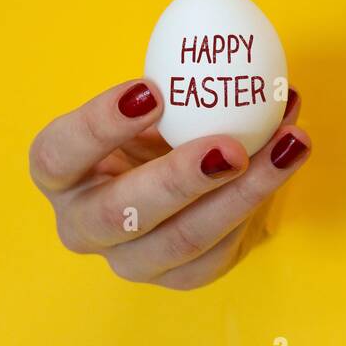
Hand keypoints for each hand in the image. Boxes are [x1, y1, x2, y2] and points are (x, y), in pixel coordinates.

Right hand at [29, 80, 310, 289]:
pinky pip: (220, 249)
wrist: (184, 181)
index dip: (99, 125)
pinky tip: (287, 160)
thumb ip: (184, 85)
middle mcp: (84, 225)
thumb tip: (249, 67)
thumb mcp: (156, 103)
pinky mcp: (179, 277)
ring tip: (286, 146)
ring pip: (182, 239)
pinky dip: (260, 200)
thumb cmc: (159, 127)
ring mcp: (130, 259)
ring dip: (243, 192)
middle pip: (120, 214)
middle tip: (230, 147)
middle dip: (178, 179)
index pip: (58, 154)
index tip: (152, 90)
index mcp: (61, 174)